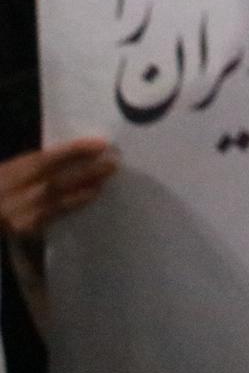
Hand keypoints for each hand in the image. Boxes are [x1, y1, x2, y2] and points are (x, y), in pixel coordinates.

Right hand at [0, 138, 117, 239]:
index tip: (101, 144)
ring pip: (58, 201)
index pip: (44, 159)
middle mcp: (12, 193)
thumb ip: (37, 164)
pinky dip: (76, 204)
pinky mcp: (28, 228)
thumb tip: (79, 154)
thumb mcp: (12, 169)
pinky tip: (91, 196)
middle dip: (87, 172)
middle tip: (113, 163)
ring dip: (86, 189)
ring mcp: (20, 214)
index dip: (74, 151)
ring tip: (106, 179)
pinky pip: (57, 215)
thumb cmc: (3, 185)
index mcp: (9, 172)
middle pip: (54, 181)